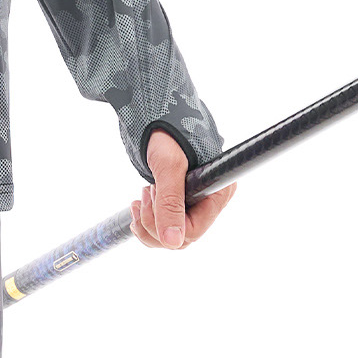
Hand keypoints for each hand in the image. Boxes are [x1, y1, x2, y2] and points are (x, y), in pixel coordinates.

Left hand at [130, 129, 234, 253]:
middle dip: (154, 222)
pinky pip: (164, 227)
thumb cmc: (167, 134)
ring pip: (170, 235)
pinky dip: (146, 220)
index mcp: (219, 193)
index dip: (168, 223)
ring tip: (141, 195)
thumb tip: (172, 242)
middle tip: (145, 193)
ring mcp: (195, 203)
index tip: (153, 196)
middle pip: (181, 236)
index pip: (194, 230)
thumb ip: (170, 204)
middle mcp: (210, 202)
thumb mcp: (168, 167)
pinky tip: (139, 203)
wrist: (156, 115)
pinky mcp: (181, 202)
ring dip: (148, 221)